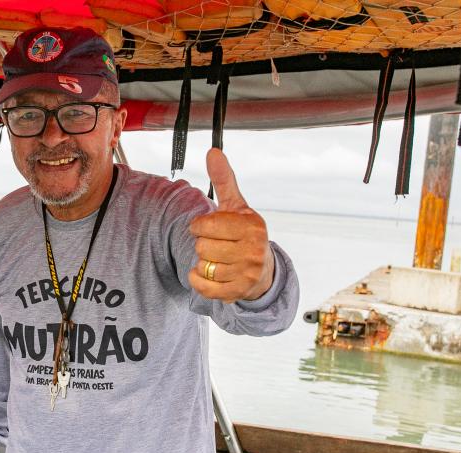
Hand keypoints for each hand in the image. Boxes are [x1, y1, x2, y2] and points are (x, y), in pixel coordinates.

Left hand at [189, 148, 274, 302]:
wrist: (261, 271)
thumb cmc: (244, 234)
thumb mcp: (236, 206)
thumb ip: (224, 180)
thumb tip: (213, 152)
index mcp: (252, 227)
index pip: (207, 225)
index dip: (199, 225)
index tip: (204, 226)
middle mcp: (254, 250)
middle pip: (202, 247)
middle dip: (202, 245)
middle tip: (214, 245)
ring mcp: (247, 273)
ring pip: (203, 267)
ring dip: (202, 263)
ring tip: (215, 259)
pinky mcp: (238, 292)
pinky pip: (204, 287)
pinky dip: (198, 279)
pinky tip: (207, 273)